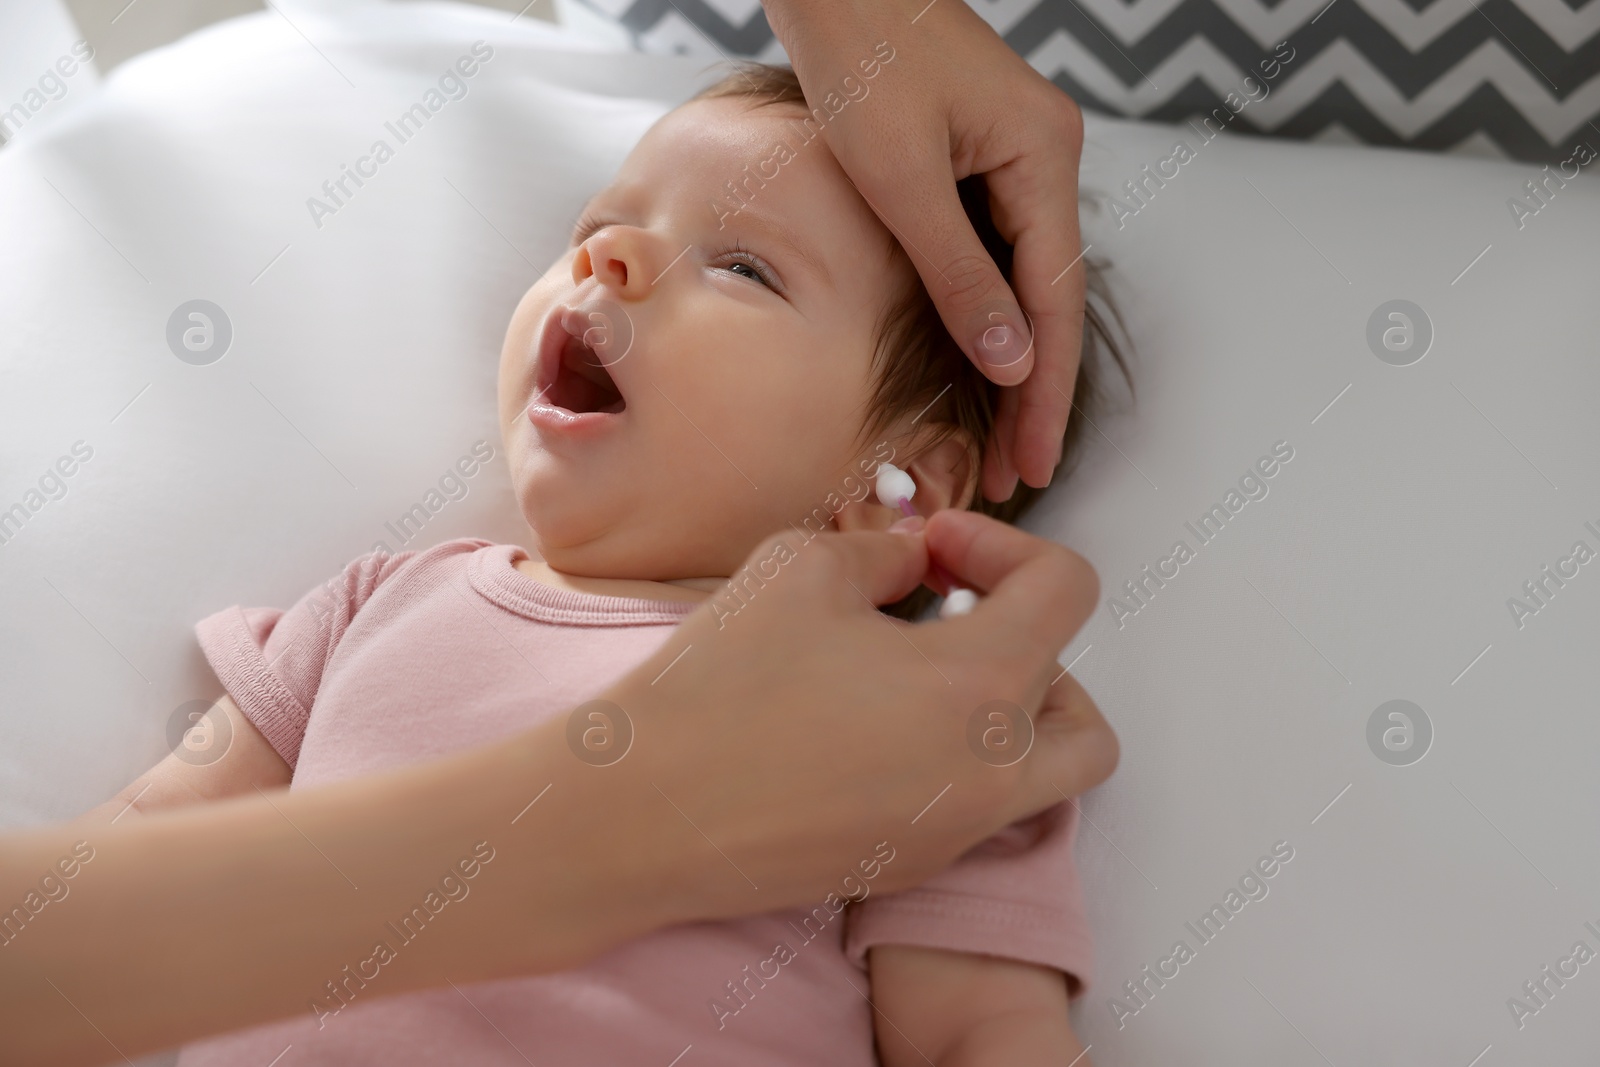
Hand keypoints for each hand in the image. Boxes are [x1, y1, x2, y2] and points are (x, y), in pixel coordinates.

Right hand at [596, 509, 1115, 926]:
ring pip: (1049, 769)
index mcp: (981, 687)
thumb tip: (915, 562)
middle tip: (947, 611)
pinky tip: (874, 724)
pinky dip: (961, 755)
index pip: (1067, 591)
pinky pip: (982, 805)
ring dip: (1016, 709)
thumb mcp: (803, 567)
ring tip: (929, 672)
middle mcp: (992, 772)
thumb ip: (886, 552)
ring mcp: (956, 830)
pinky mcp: (913, 865)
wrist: (641, 814)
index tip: (932, 546)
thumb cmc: (719, 683)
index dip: (1005, 544)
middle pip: (1078, 697)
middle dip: (1027, 635)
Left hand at [764, 0, 1088, 499]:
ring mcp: (1013, 152)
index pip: (1055, 298)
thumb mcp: (902, 179)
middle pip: (1047, 294)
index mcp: (1044, 155)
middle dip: (1032, 389)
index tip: (1035, 461)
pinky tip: (975, 358)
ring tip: (999, 437)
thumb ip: (959, 274)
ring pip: (1021, 275)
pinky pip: (991, 244)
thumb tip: (1011, 361)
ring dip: (1008, 355)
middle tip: (1020, 472)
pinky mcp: (976, 153)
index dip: (1044, 390)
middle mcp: (1045, 155)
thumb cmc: (859, 55)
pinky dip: (984, 306)